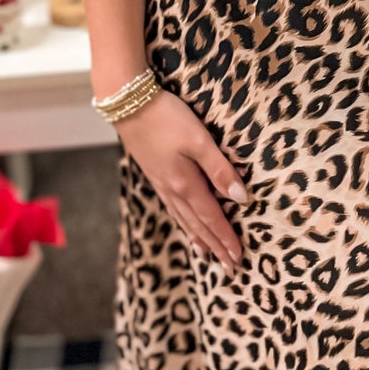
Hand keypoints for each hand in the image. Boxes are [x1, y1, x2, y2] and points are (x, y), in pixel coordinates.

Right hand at [112, 85, 247, 270]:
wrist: (128, 103)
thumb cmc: (167, 117)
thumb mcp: (199, 140)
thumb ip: (220, 169)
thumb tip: (241, 198)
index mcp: (185, 183)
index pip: (212, 217)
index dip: (226, 237)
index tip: (238, 257)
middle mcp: (172, 189)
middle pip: (198, 224)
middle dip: (215, 245)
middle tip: (229, 266)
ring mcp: (161, 183)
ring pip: (183, 218)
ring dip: (198, 237)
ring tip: (207, 254)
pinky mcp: (154, 173)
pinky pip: (172, 207)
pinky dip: (182, 221)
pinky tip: (184, 222)